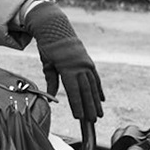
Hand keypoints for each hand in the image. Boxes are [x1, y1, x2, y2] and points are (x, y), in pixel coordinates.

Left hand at [23, 1, 104, 125]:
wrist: (57, 28)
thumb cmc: (48, 47)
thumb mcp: (47, 64)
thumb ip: (51, 82)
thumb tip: (51, 98)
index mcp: (67, 68)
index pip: (73, 91)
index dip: (77, 105)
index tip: (80, 117)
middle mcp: (80, 67)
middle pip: (86, 91)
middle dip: (90, 107)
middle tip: (93, 122)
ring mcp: (86, 64)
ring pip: (93, 86)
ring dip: (96, 102)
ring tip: (99, 114)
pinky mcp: (89, 63)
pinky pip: (95, 78)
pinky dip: (99, 89)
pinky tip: (102, 99)